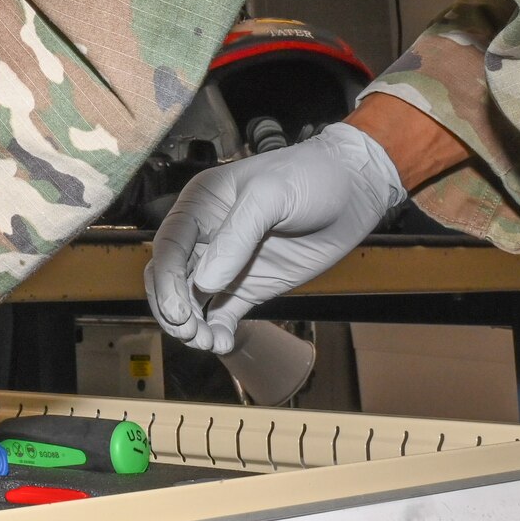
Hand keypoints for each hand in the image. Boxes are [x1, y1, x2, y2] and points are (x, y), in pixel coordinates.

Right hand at [145, 123, 403, 354]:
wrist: (353, 190)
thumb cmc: (309, 177)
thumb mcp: (271, 195)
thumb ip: (237, 235)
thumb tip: (205, 283)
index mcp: (201, 206)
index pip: (169, 246)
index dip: (165, 280)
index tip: (177, 310)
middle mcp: (207, 236)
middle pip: (172, 277)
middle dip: (173, 307)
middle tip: (190, 331)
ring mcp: (228, 264)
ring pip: (193, 300)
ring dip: (192, 324)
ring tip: (208, 342)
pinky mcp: (250, 287)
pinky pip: (224, 313)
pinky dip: (218, 330)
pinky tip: (223, 343)